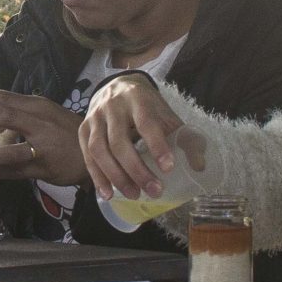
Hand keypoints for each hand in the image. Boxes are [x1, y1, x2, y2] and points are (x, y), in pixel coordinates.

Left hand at [0, 89, 89, 186]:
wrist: (95, 153)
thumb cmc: (65, 132)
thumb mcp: (44, 117)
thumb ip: (16, 118)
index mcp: (38, 107)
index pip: (6, 99)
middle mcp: (41, 124)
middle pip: (7, 118)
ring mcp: (44, 148)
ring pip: (12, 151)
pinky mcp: (46, 169)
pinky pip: (17, 172)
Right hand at [82, 73, 183, 199]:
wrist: (118, 86)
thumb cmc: (148, 107)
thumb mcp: (168, 116)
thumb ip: (186, 139)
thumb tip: (199, 167)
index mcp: (138, 99)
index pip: (146, 123)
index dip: (157, 146)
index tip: (168, 168)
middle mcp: (112, 106)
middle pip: (119, 142)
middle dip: (137, 170)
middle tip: (154, 191)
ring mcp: (94, 117)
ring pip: (99, 150)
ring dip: (116, 177)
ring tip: (133, 195)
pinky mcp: (82, 129)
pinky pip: (87, 156)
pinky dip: (97, 177)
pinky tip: (107, 194)